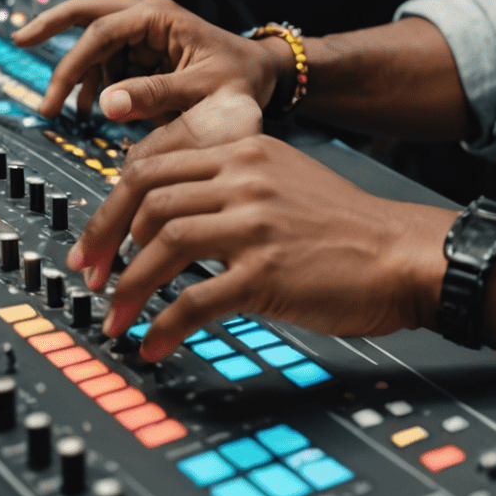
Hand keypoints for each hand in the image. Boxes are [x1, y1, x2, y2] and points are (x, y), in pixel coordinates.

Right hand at [12, 0, 286, 123]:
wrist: (263, 77)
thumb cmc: (241, 79)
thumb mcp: (204, 91)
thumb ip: (157, 96)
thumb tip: (106, 103)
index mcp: (160, 17)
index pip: (101, 32)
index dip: (70, 65)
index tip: (52, 101)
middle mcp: (148, 17)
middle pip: (88, 13)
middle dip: (52, 26)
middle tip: (19, 38)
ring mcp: (144, 33)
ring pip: (94, 45)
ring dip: (80, 74)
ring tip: (75, 110)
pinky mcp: (144, 52)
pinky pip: (108, 63)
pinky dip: (95, 83)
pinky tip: (92, 108)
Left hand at [71, 135, 451, 360]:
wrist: (402, 251)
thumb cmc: (349, 226)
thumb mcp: (287, 179)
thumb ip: (233, 184)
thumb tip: (167, 217)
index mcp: (249, 150)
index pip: (153, 165)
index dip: (110, 207)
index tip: (95, 243)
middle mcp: (248, 177)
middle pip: (147, 199)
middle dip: (106, 245)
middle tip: (92, 281)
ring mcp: (257, 222)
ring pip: (164, 244)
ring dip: (128, 288)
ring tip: (117, 319)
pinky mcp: (267, 271)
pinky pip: (194, 300)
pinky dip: (164, 326)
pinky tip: (156, 345)